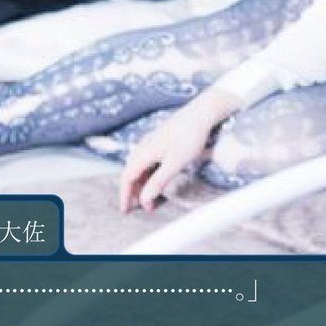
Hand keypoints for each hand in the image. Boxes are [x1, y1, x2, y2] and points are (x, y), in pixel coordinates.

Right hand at [119, 86, 240, 212]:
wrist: (201, 113)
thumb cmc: (189, 137)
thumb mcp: (174, 164)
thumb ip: (158, 182)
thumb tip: (144, 200)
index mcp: (143, 153)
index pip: (127, 177)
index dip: (125, 195)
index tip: (126, 211)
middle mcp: (143, 146)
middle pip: (130, 172)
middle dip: (133, 191)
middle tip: (140, 207)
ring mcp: (151, 141)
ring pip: (139, 166)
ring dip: (141, 182)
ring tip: (150, 196)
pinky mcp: (160, 139)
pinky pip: (147, 160)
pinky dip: (148, 173)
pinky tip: (157, 177)